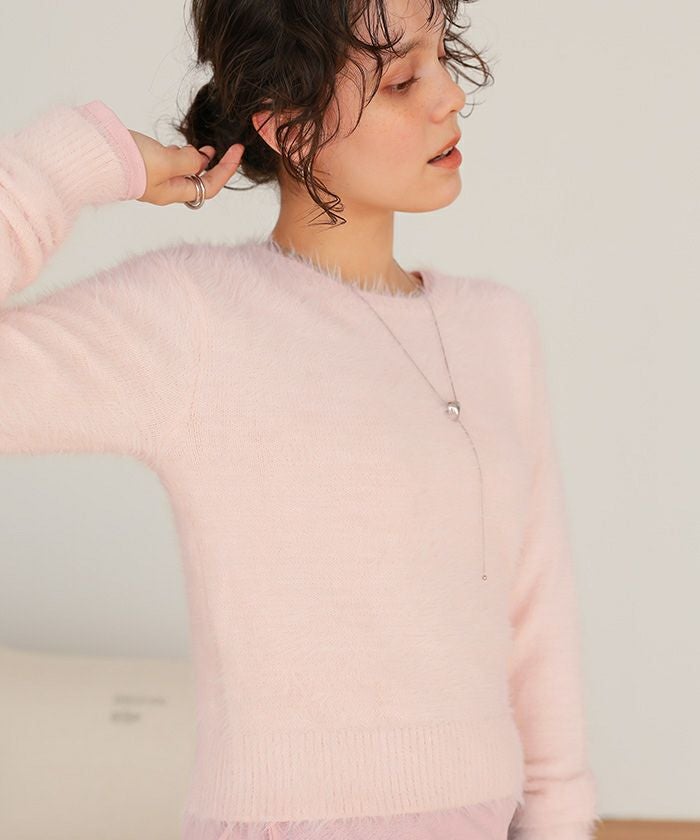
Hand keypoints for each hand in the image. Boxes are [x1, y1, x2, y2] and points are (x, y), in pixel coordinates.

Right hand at [127, 130, 244, 205]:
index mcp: (172, 193)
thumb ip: (188, 161)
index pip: (209, 186)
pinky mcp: (143, 167)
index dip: (226, 170)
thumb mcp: (166, 161)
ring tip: (200, 147)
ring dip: (194, 160)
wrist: (95, 156)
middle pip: (197, 182)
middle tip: (218, 149)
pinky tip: (176, 146)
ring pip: (182, 172)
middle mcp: (164, 189)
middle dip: (211, 167)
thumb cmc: (128, 162)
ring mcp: (153, 179)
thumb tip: (200, 159)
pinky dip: (177, 155)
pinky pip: (167, 164)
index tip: (236, 151)